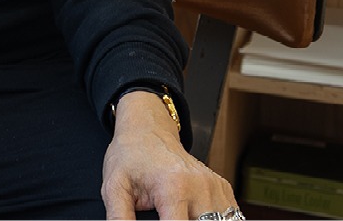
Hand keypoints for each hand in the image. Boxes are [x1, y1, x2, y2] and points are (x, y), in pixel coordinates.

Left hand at [101, 91, 237, 219]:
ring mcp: (214, 187)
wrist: (147, 129)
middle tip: (164, 216)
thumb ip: (120, 217)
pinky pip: (227, 216)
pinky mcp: (222, 188)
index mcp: (173, 188)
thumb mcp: (115, 186)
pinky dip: (212, 219)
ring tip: (176, 214)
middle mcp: (199, 187)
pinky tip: (193, 215)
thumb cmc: (130, 156)